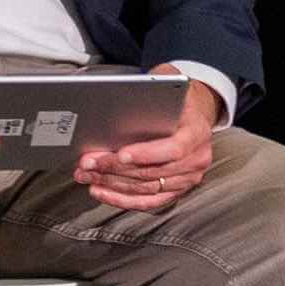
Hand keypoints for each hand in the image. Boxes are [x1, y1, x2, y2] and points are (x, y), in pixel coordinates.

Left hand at [79, 80, 222, 211]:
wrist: (191, 114)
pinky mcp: (174, 191)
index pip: (174, 149)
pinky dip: (120, 198)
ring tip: (87, 174)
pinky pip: (146, 201)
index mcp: (197, 132)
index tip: (121, 154)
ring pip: (145, 188)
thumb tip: (123, 95)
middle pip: (152, 171)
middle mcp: (196, 159)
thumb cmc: (176, 100)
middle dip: (115, 167)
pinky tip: (101, 191)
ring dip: (111, 183)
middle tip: (89, 162)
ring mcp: (187, 178)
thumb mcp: (168, 83)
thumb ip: (153, 91)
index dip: (146, 154)